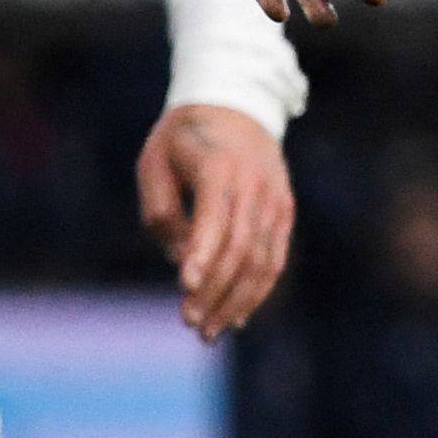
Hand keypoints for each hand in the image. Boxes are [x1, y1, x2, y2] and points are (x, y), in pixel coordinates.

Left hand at [135, 102, 295, 341]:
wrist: (235, 106)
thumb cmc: (181, 138)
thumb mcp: (154, 162)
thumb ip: (161, 209)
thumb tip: (179, 258)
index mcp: (219, 169)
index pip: (215, 220)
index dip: (201, 255)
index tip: (184, 286)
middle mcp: (255, 188)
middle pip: (241, 250)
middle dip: (215, 291)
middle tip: (190, 323)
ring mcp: (275, 201)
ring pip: (262, 261)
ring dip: (237, 301)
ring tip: (210, 331)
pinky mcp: (284, 212)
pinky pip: (274, 258)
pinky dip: (258, 290)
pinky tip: (238, 316)